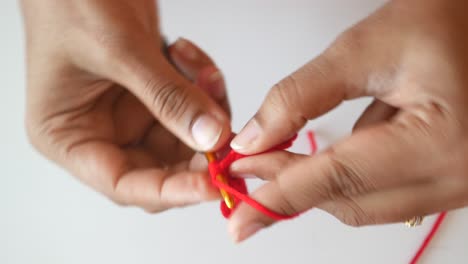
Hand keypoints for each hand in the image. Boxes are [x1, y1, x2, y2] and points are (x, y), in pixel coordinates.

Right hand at [22, 0, 230, 211]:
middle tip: (228, 134)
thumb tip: (211, 137)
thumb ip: (167, 96)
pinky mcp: (153, 95)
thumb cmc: (71, 2)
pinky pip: (191, 107)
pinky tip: (193, 60)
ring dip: (207, 111)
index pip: (124, 184)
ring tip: (206, 76)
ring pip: (185, 137)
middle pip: (161, 167)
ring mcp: (130, 115)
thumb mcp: (119, 50)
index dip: (170, 190)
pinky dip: (203, 88)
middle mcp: (101, 133)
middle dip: (199, 151)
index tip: (212, 184)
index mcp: (70, 136)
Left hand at [228, 0, 467, 241]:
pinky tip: (323, 156)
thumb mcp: (363, 50)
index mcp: (440, 141)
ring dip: (315, 185)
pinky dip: (343, 180)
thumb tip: (254, 139)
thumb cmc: (443, 22)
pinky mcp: (447, 178)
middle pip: (349, 201)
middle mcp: (457, 175)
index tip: (237, 195)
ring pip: (363, 204)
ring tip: (277, 158)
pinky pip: (381, 194)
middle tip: (248, 169)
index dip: (279, 190)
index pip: (339, 178)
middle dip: (290, 187)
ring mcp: (458, 183)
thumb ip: (301, 97)